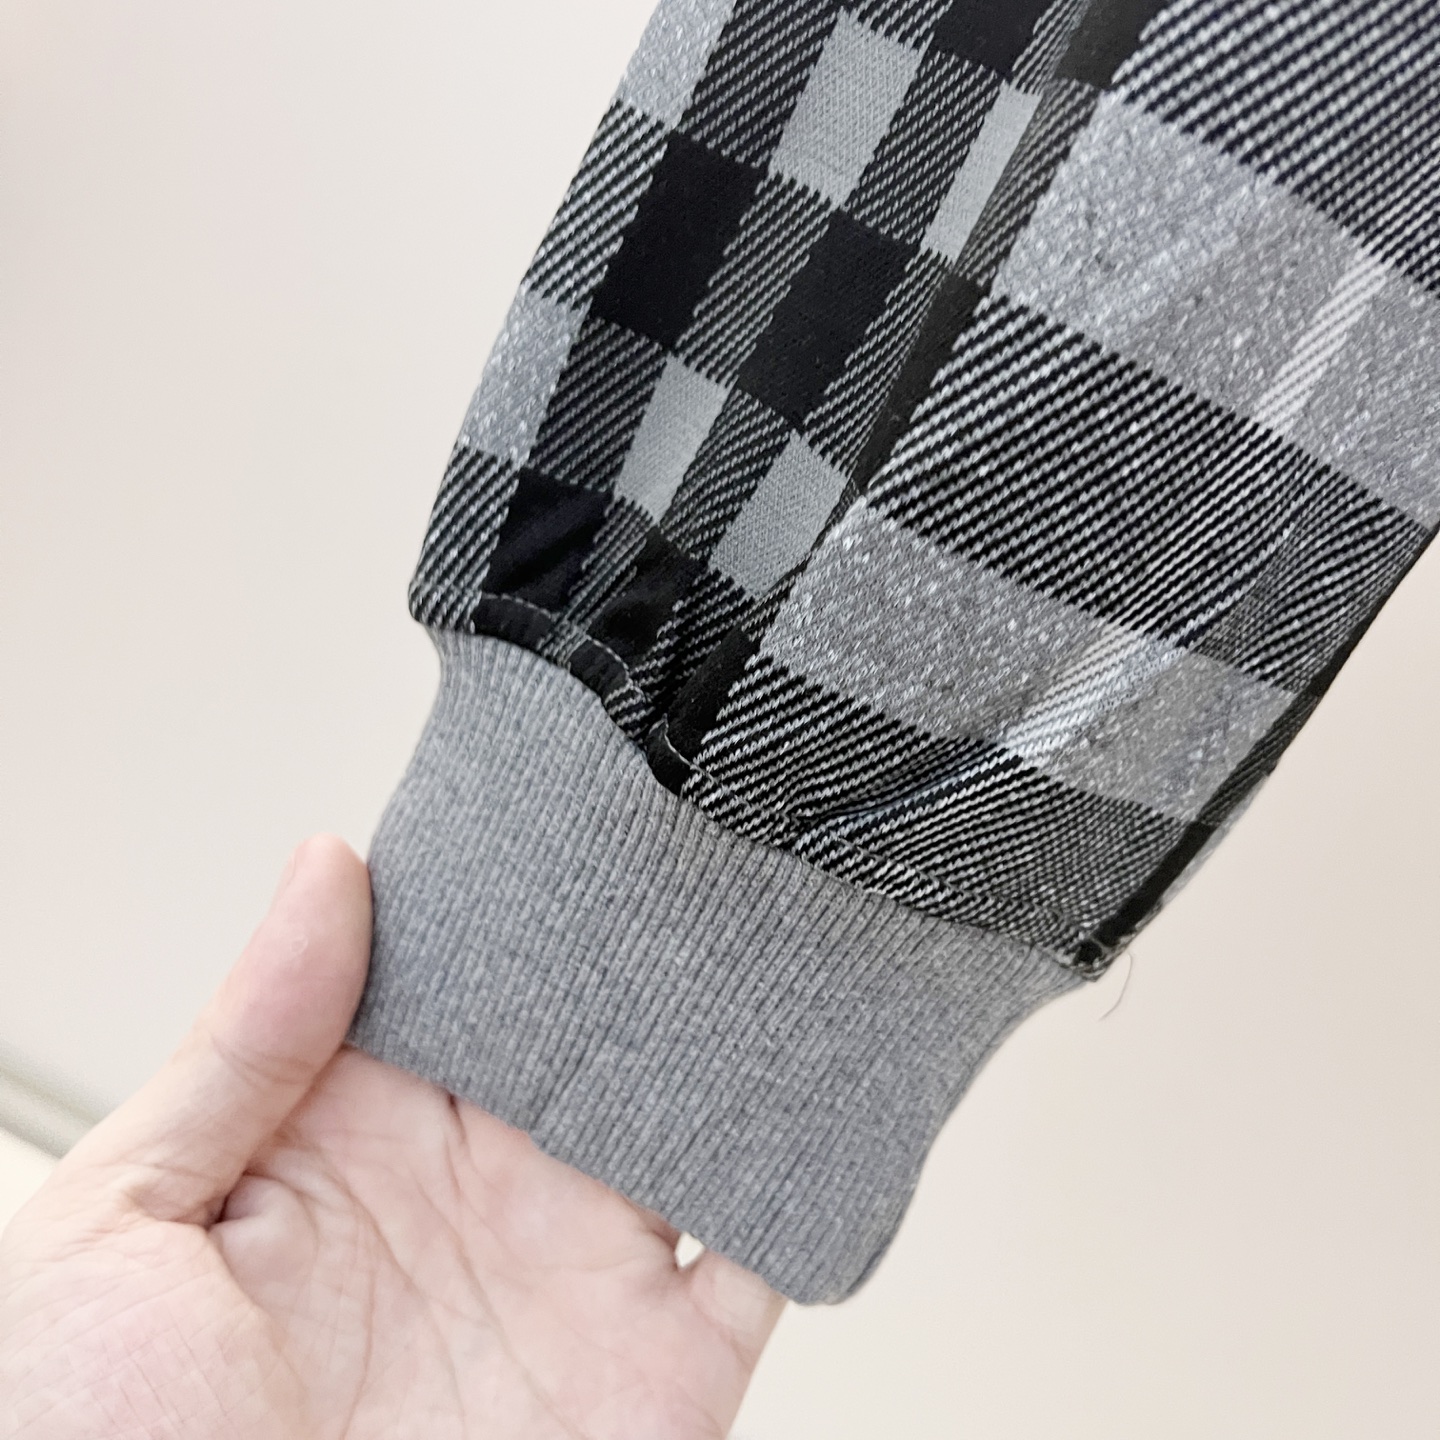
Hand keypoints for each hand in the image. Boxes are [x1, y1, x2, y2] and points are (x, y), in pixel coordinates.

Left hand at [0, 836, 782, 1438]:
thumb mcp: (115, 1228)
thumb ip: (237, 1044)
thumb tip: (322, 870)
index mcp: (352, 1140)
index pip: (457, 977)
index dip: (508, 889)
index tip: (567, 794)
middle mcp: (479, 1192)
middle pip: (588, 1029)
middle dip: (640, 934)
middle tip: (693, 824)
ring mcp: (577, 1276)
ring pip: (688, 1115)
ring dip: (736, 1028)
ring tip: (776, 914)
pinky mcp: (661, 1372)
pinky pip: (764, 1257)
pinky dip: (810, 1177)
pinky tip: (835, 1079)